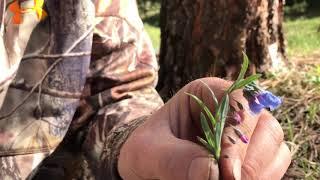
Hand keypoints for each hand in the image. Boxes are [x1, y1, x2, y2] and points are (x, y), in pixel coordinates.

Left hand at [118, 78, 290, 179]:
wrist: (149, 166)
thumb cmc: (146, 151)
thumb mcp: (146, 152)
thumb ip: (172, 159)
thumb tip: (213, 172)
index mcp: (207, 93)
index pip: (238, 101)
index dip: (237, 135)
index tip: (226, 172)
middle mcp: (233, 109)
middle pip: (265, 126)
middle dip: (249, 161)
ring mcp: (246, 132)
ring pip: (275, 147)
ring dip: (259, 172)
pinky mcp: (252, 154)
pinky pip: (274, 165)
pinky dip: (262, 177)